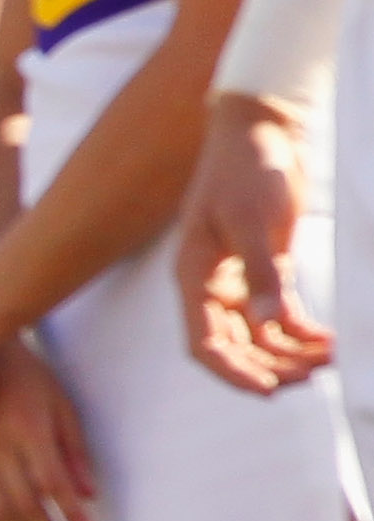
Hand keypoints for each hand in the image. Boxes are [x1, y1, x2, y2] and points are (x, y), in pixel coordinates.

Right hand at [179, 97, 335, 393]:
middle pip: (233, 346)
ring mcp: (239, 278)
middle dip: (270, 366)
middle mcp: (211, 285)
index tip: (268, 389)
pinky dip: (302, 331)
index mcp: (193, 276)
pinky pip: (280, 313)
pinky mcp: (266, 268)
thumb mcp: (252, 221)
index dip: (232, 371)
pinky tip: (327, 340)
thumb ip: (262, 273)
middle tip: (309, 378)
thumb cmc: (245, 170)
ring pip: (259, 335)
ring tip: (327, 359)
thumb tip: (270, 322)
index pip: (203, 342)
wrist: (261, 131)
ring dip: (290, 352)